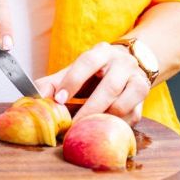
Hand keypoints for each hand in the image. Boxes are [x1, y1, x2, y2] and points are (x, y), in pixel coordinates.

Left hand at [35, 42, 150, 125]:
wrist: (129, 64)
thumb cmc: (96, 71)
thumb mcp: (75, 70)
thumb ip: (55, 82)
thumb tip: (35, 96)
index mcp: (102, 52)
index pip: (87, 63)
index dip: (72, 81)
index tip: (59, 100)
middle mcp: (123, 63)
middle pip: (109, 87)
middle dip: (89, 108)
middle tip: (73, 124)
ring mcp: (137, 80)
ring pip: (123, 104)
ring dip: (103, 118)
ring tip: (88, 126)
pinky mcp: (144, 99)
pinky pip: (132, 117)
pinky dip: (115, 125)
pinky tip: (103, 127)